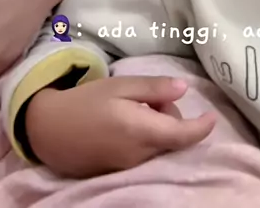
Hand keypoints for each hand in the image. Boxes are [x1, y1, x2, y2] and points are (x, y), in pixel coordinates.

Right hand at [26, 76, 215, 176]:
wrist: (48, 129)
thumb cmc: (85, 102)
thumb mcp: (120, 86)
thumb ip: (153, 88)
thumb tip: (184, 89)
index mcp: (141, 131)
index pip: (183, 135)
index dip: (201, 127)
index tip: (211, 117)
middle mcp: (139, 156)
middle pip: (171, 138)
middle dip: (169, 117)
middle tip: (148, 97)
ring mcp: (129, 168)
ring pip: (158, 146)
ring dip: (157, 128)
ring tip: (132, 108)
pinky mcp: (119, 172)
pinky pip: (144, 155)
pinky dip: (144, 139)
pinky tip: (123, 124)